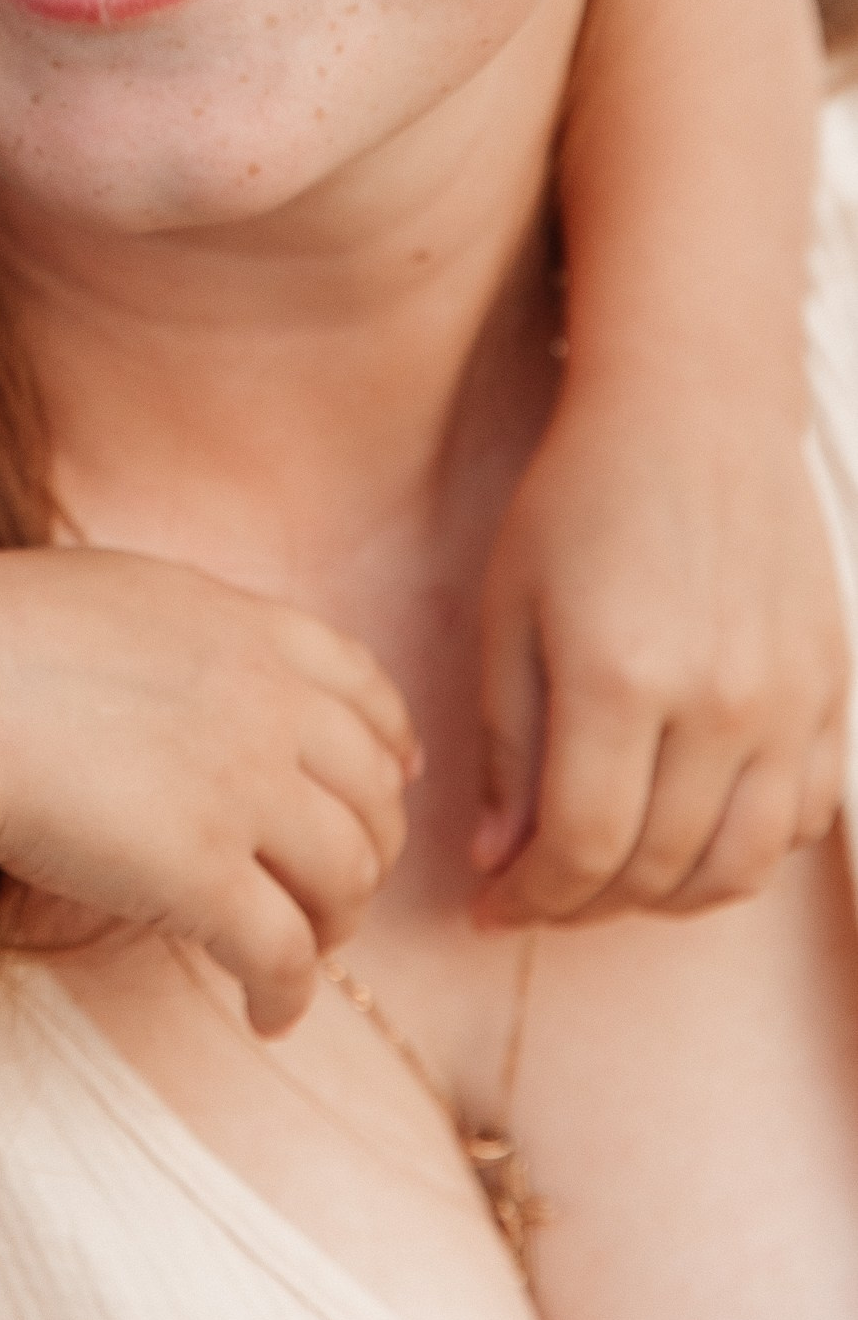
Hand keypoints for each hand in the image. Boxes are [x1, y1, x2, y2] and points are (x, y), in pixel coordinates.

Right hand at [0, 547, 417, 1035]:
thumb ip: (190, 632)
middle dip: (366, 852)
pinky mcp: (207, 876)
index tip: (388, 786)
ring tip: (296, 953)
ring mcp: (246, 791)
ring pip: (348, 881)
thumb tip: (209, 666)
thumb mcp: (121, 595)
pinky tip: (266, 1017)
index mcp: (249, 629)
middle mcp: (269, 705)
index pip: (367, 696)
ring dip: (333, 928)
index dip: (390, 751)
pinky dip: (287, 997)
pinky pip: (286, 956)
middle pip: (374, 799)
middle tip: (331, 891)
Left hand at [474, 384, 846, 924]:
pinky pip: (801, 821)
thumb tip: (499, 861)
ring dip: (666, 897)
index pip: (582, 845)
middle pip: (657, 866)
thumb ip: (506, 742)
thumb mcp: (510, 605)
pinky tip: (690, 835)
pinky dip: (745, 853)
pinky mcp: (832, 693)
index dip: (533, 898)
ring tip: (611, 880)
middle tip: (541, 896)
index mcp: (620, 676)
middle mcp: (718, 702)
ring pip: (738, 865)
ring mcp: (789, 702)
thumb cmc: (581, 496)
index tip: (495, 909)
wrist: (696, 410)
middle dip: (585, 903)